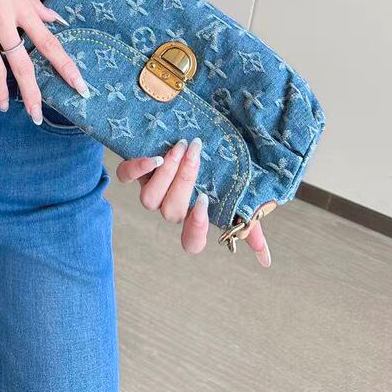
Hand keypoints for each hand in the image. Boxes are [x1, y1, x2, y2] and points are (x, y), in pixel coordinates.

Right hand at [0, 0, 89, 121]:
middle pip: (22, 65)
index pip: (48, 43)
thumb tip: (54, 19)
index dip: (65, 67)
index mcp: (20, 6)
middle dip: (32, 94)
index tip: (79, 86)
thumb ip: (32, 2)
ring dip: (1, 93)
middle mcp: (2, 20)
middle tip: (36, 115)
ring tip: (4, 106)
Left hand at [116, 137, 271, 266]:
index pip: (191, 241)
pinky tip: (154, 157)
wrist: (191, 130)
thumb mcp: (236, 193)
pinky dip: (137, 169)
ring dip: (166, 174)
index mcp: (193, 215)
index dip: (196, 229)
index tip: (205, 202)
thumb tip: (265, 260)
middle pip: (171, 212)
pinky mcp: (134, 172)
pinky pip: (126, 177)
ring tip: (181, 147)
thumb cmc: (217, 168)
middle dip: (185, 181)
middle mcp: (171, 206)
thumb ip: (248, 224)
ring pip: (149, 199)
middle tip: (196, 152)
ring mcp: (151, 189)